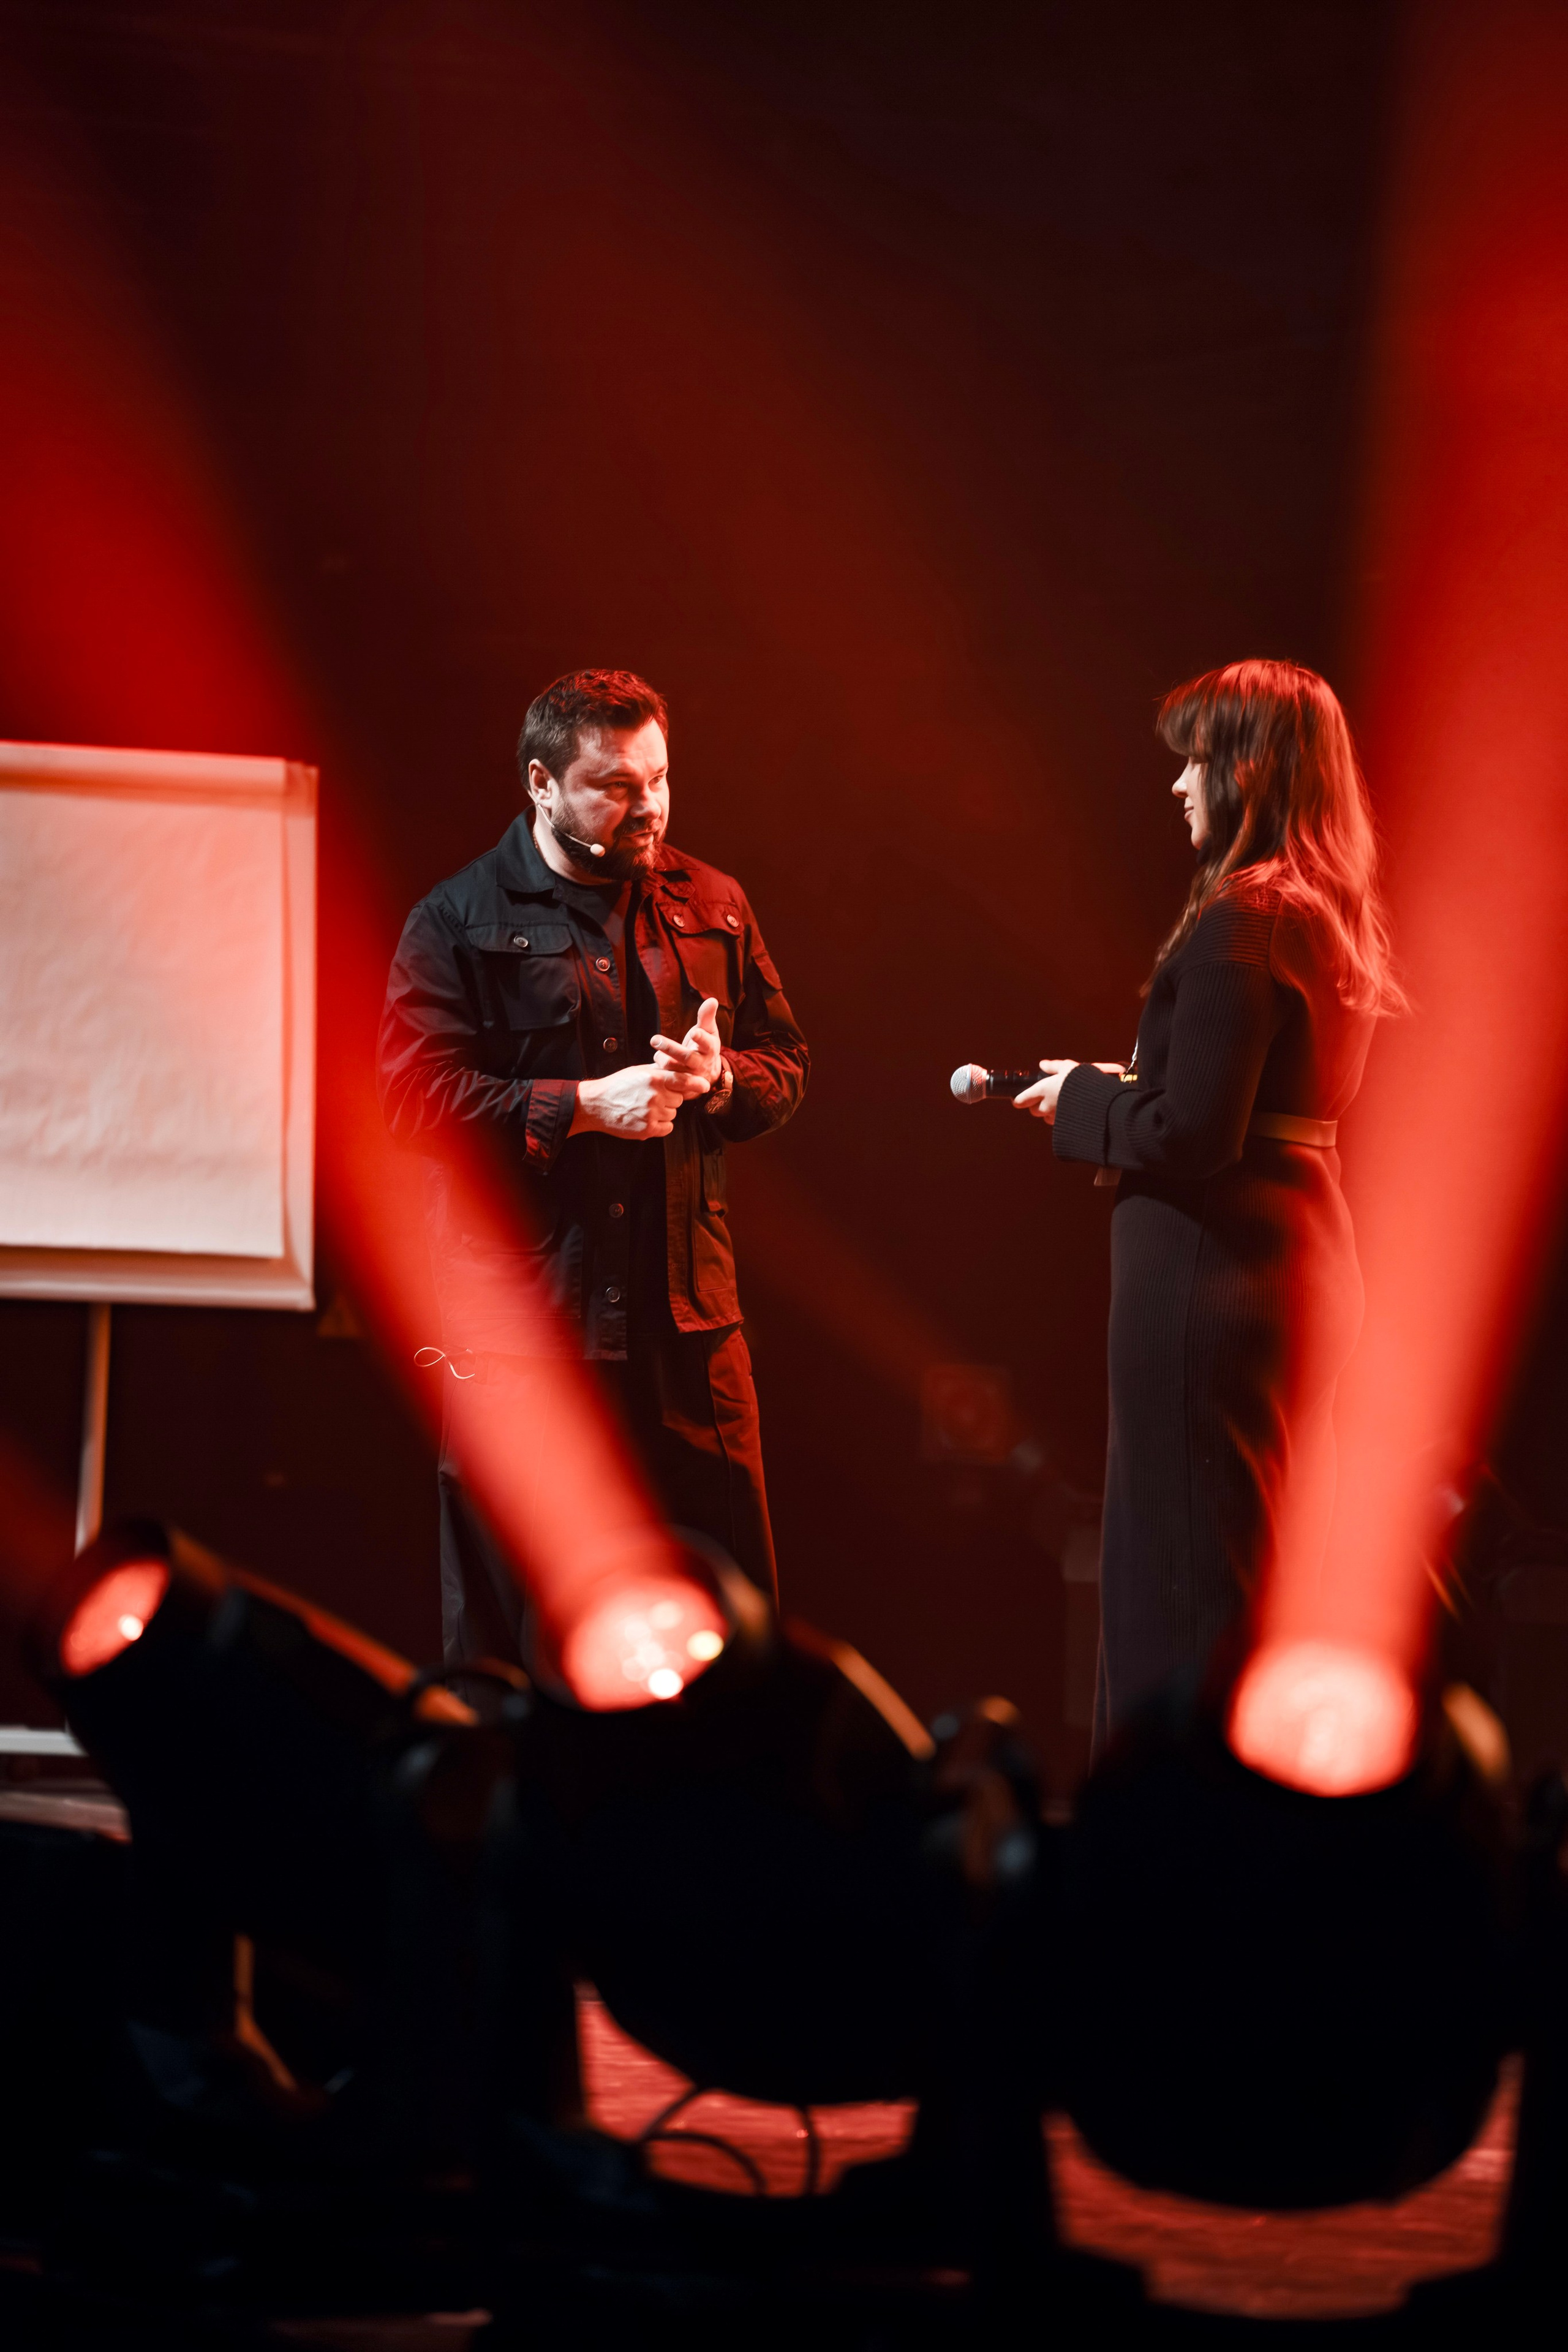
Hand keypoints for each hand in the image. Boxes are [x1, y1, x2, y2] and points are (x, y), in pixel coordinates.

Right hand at [571, 1062, 705, 1140]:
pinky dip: (661, 1125)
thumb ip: (659, 1071)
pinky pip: (667, 1128)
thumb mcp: (638, 1071)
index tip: (705, 1086)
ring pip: (673, 1114)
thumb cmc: (617, 1086)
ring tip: (646, 1108)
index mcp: (654, 1078)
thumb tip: (679, 1068)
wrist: (596, 1105)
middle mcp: (655, 1095)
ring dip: (664, 1112)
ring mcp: (651, 1113)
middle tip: (653, 1098)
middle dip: (671, 1099)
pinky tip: (647, 1119)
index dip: (697, 1084)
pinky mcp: (647, 1129)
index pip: (684, 1081)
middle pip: (679, 1100)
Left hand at [651, 996, 722, 1089]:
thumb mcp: (708, 1031)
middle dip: (670, 1048)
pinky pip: (668, 1081)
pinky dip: (659, 1074)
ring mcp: (691, 1076)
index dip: (701, 1038)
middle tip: (654, 1039)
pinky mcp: (681, 1085)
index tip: (694, 1032)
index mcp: (709, 1048)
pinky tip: (652, 1069)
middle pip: (686, 1057)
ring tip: (656, 1053)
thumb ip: (707, 1016)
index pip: (706, 1042)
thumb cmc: (704, 1046)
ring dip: (662, 1060)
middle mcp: (701, 1063)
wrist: (707, 1074)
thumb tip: (712, 999)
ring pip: (674, 1069)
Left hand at [1013, 1058, 1078, 1123]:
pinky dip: (1058, 1117)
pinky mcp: (1064, 1125)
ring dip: (1048, 1112)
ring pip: (1045, 1117)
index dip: (1018, 1099)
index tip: (1018, 1098)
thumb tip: (1042, 1064)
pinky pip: (1056, 1123)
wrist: (1100, 1102)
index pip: (1022, 1100)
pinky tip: (1067, 1111)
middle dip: (1035, 1105)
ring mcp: (1055, 1117)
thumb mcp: (1069, 1068)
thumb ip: (1054, 1066)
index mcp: (1043, 1090)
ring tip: (1058, 1103)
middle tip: (1043, 1098)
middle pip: (1033, 1110)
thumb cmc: (1084, 1082)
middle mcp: (1046, 1105)